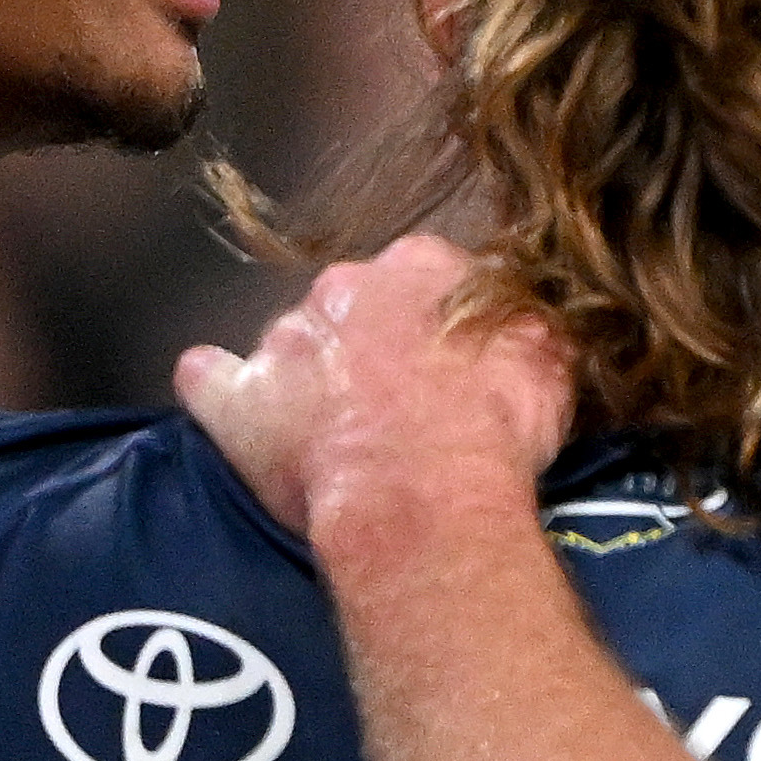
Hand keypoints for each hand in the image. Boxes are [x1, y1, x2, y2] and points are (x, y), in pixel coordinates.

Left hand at [178, 234, 573, 552]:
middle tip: (398, 402)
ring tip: (334, 430)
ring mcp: (284, 340)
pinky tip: (230, 403)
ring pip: (291, 343)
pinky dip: (218, 389)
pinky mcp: (239, 400)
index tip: (454, 362)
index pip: (430, 276)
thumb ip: (528, 326)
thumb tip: (523, 318)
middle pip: (354, 304)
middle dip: (370, 343)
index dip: (440, 322)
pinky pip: (209, 379)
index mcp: (421, 266)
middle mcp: (345, 287)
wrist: (422, 493)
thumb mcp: (552, 359)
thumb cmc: (498, 426)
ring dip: (310, 374)